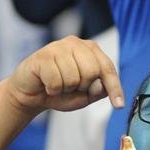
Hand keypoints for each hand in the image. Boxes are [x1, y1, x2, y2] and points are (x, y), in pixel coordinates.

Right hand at [5, 36, 123, 114]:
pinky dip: (52, 89)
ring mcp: (58, 46)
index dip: (114, 88)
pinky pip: (55, 81)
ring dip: (64, 89)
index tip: (118, 105)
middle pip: (92, 72)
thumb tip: (101, 86)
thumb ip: (97, 91)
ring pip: (73, 78)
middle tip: (70, 87)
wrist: (31, 93)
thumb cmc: (60, 91)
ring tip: (57, 85)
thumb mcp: (84, 96)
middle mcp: (76, 43)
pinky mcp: (43, 55)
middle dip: (82, 87)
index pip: (107, 68)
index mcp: (90, 50)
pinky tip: (46, 84)